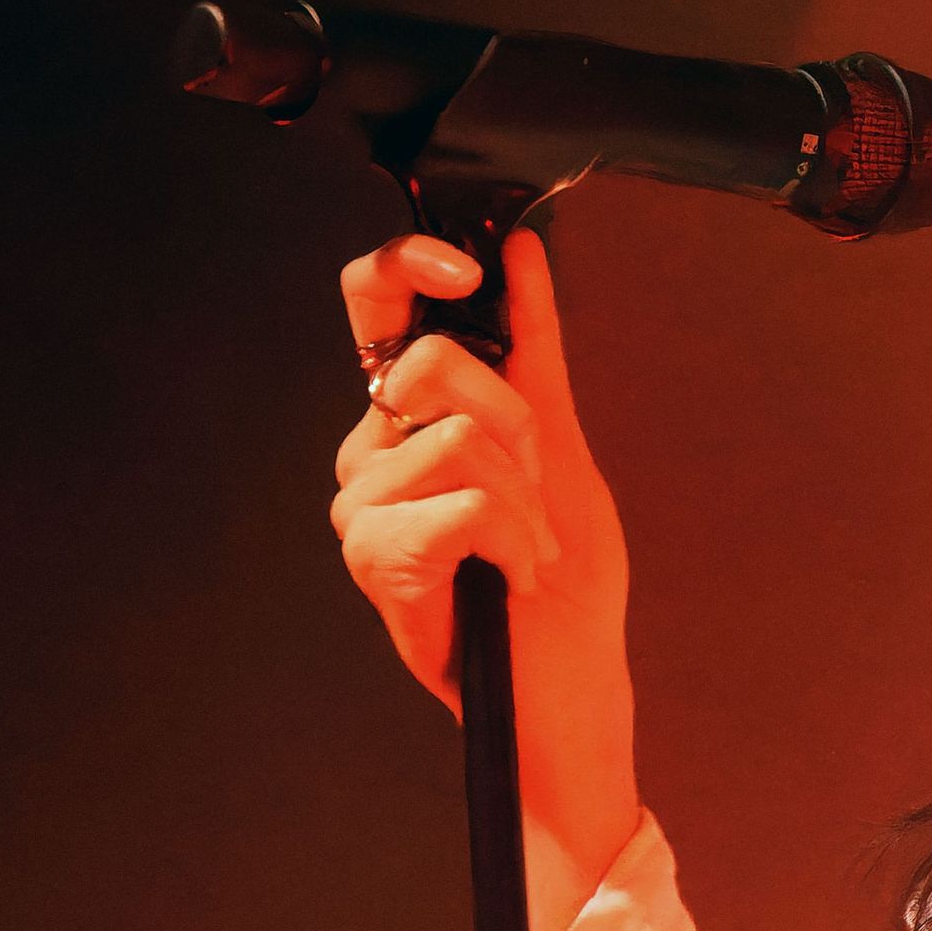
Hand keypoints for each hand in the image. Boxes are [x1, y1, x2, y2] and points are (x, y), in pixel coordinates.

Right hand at [329, 227, 640, 930]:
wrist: (570, 681)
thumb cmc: (563, 575)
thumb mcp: (562, 442)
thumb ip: (533, 346)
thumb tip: (523, 249)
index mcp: (408, 413)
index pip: (374, 302)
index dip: (410, 264)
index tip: (470, 270)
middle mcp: (369, 450)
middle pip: (431, 364)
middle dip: (518, 420)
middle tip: (536, 487)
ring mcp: (361, 507)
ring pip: (456, 436)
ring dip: (525, 494)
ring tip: (526, 546)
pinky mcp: (373, 559)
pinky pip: (459, 499)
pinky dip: (510, 535)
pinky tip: (511, 575)